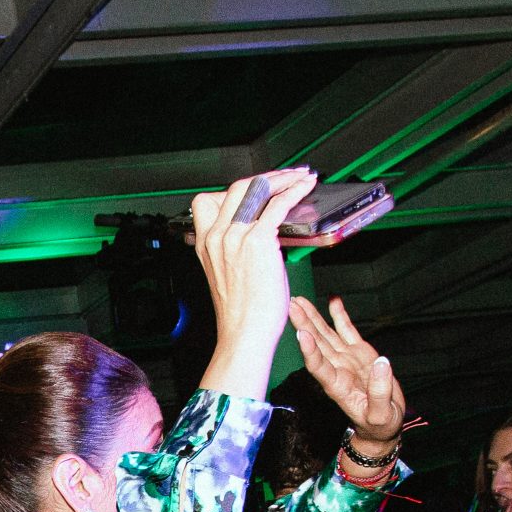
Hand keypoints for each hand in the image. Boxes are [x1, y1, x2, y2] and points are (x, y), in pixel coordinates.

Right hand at [191, 168, 318, 397]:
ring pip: (256, 188)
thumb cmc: (242, 314)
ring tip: (299, 176)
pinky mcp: (257, 241)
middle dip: (264, 177)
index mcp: (206, 244)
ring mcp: (235, 237)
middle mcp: (217, 236)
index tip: (255, 189)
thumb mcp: (228, 275)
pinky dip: (294, 190)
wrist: (244, 335)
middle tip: (283, 176)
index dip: (235, 191)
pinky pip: (277, 204)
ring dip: (282, 178)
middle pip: (236, 187)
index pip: (210, 201)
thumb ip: (236, 251)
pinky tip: (305, 187)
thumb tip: (260, 235)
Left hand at [287, 295, 405, 444]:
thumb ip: (380, 392)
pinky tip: (332, 299)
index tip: (301, 333)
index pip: (319, 367)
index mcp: (338, 387)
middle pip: (317, 345)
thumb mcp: (382, 416)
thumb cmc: (380, 424)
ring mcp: (346, 359)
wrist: (383, 424)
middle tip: (290, 305)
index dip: (310, 351)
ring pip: (326, 334)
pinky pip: (347, 330)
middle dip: (303, 324)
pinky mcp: (359, 353)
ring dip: (312, 317)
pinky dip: (339, 315)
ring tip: (299, 299)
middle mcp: (337, 370)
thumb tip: (383, 362)